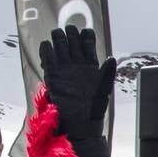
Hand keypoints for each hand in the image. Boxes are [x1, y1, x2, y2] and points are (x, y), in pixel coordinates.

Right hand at [38, 25, 116, 156]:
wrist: (80, 127)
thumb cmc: (94, 111)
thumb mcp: (103, 90)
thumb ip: (106, 73)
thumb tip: (111, 57)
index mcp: (90, 67)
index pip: (88, 46)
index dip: (86, 37)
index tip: (86, 32)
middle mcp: (77, 67)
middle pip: (72, 44)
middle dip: (70, 35)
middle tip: (68, 29)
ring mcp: (64, 71)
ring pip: (60, 50)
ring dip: (58, 41)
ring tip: (58, 34)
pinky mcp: (53, 78)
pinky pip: (48, 62)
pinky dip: (46, 53)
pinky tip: (47, 46)